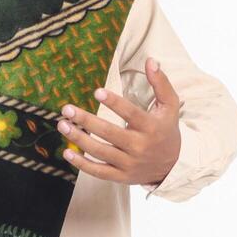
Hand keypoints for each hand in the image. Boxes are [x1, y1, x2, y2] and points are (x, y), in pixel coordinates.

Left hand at [57, 57, 180, 185]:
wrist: (173, 166)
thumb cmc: (166, 130)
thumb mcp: (170, 106)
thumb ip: (161, 83)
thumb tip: (151, 60)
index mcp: (150, 127)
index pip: (130, 113)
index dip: (114, 103)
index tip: (97, 92)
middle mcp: (139, 146)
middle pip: (109, 133)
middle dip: (86, 121)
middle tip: (66, 109)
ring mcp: (129, 164)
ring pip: (100, 152)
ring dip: (79, 139)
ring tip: (63, 125)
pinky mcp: (121, 176)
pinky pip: (99, 172)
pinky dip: (82, 164)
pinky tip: (67, 152)